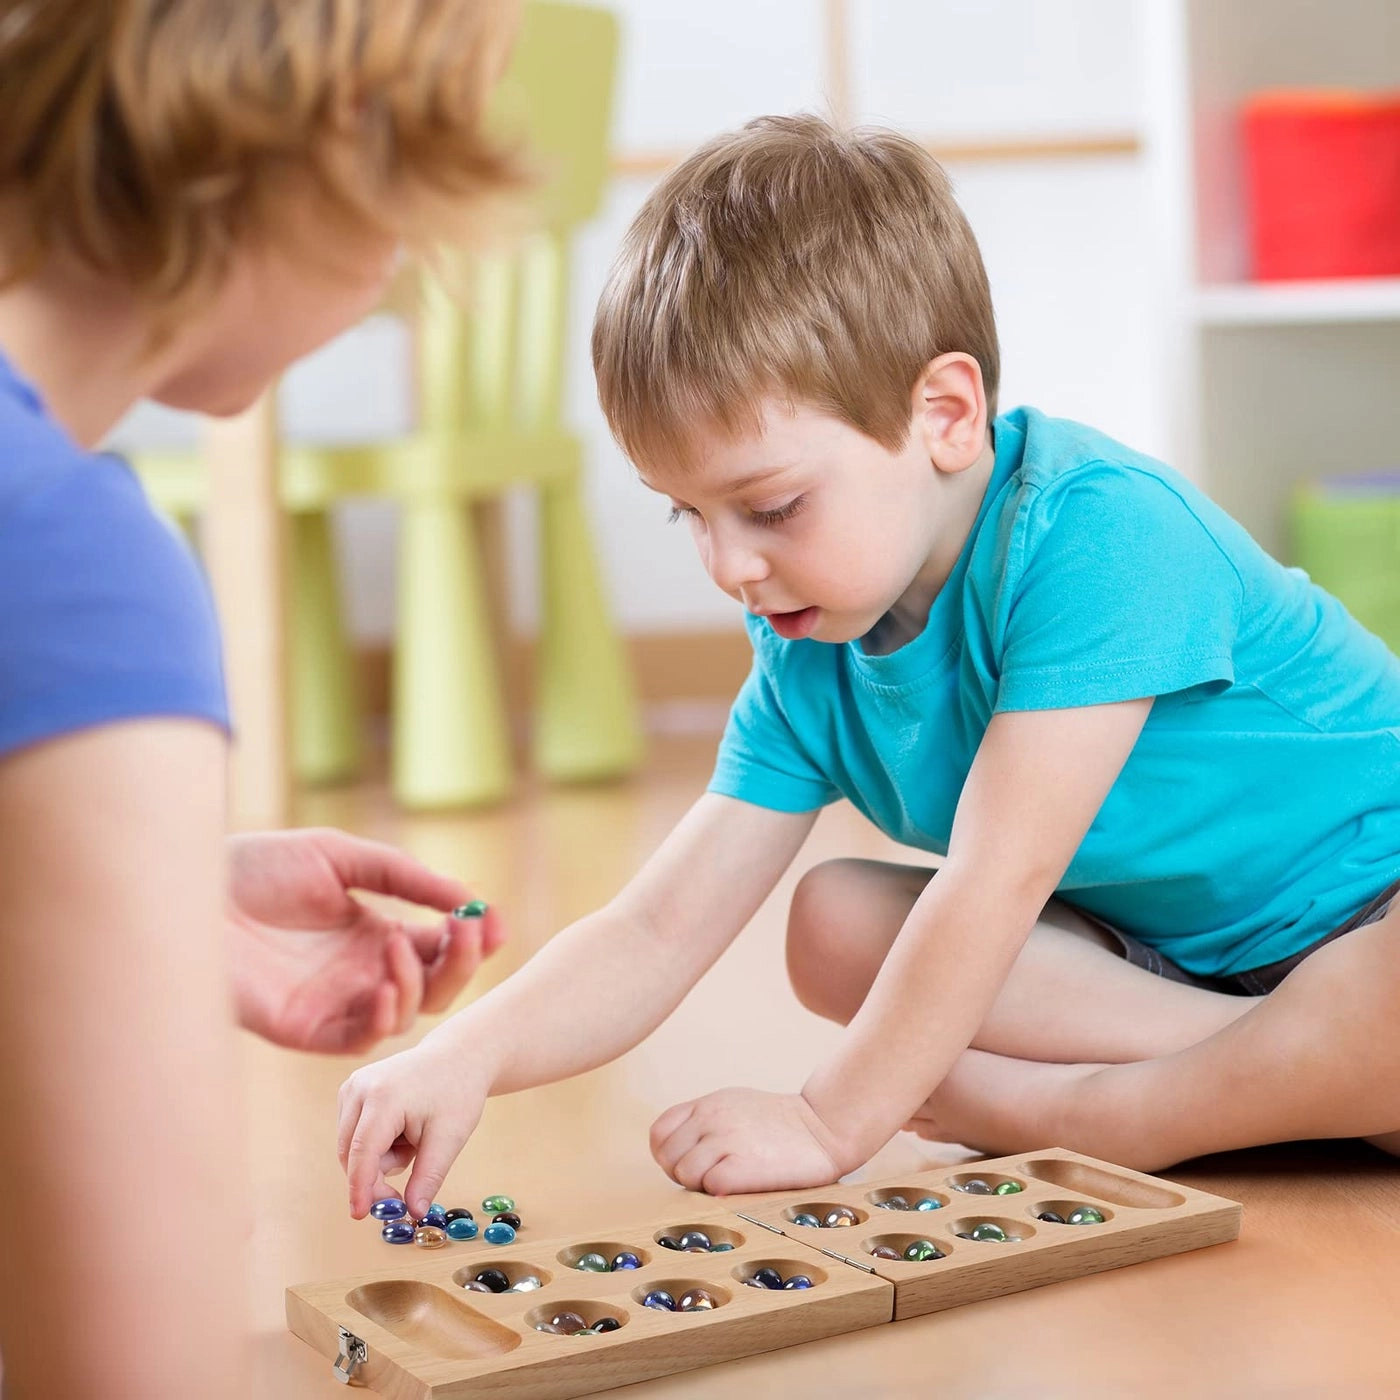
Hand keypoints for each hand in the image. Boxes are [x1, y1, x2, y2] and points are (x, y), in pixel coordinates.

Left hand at [229, 827, 504, 1054]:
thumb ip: (404, 876)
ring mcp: (336, 1004)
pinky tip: (382, 983)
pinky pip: (359, 1039)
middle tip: (470, 934)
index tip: (495, 918)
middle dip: (462, 964)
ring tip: (401, 943)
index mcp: (376, 934)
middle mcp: (363, 974)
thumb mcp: (342, 857)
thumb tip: (467, 896)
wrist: (190, 888)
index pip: (440, 947)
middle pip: (436, 987)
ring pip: (406, 1016)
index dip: (473, 936)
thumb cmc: (258, 866)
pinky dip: (382, 1016)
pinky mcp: (304, 1029)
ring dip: (419, 983)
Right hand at [338, 1036, 488, 1217]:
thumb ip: (429, 1177)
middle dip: (379, 1172)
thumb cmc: (457, 1093)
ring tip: (413, 1135)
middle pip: (352, 1154)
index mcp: (383, 1098)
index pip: (362, 1153)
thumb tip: (414, 1212)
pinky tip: (401, 1126)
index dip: (360, 1188)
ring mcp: (352, 1086)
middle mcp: (359, 1088)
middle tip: (414, 1164)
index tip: (359, 1215)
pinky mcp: (351, 1090)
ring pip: (351, 1147)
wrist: (457, 1056)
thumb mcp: (450, 1138)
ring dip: (380, 1155)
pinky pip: (353, 1134)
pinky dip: (376, 1141)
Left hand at [650, 1088, 846, 1194]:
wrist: (824, 1128)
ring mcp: (726, 1139)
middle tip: (709, 1178)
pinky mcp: (742, 1165)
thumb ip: (704, 1122)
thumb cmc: (780, 1124)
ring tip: (728, 1181)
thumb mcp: (735, 1106)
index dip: (667, 1155)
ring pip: (684, 1174)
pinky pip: (709, 1185)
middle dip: (682, 1174)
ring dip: (701, 1185)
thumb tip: (674, 1153)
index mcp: (707, 1104)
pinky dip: (720, 1192)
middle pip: (667, 1157)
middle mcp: (711, 1117)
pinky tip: (740, 1186)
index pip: (659, 1132)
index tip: (687, 1165)